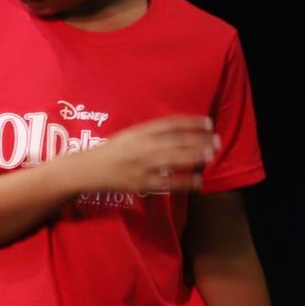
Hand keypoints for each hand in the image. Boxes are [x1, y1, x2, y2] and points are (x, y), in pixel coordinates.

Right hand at [75, 116, 218, 195]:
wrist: (87, 170)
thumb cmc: (110, 151)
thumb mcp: (129, 135)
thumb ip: (151, 133)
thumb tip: (181, 133)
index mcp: (139, 132)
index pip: (170, 124)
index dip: (191, 122)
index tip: (208, 122)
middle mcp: (142, 146)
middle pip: (176, 141)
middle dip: (199, 141)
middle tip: (217, 141)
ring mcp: (142, 165)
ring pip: (174, 159)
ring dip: (195, 157)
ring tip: (211, 155)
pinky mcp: (141, 183)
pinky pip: (167, 183)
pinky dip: (185, 182)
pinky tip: (198, 181)